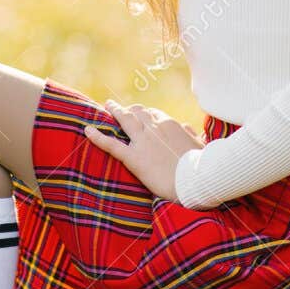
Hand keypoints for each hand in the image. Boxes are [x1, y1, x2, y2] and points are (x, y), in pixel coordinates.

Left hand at [83, 99, 203, 201]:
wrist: (196, 181)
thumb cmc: (201, 166)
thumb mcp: (200, 145)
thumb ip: (191, 134)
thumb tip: (187, 127)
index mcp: (171, 124)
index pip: (153, 113)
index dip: (144, 113)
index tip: (139, 114)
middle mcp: (154, 127)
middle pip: (137, 112)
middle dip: (128, 110)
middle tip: (119, 109)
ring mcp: (143, 142)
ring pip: (124, 120)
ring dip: (114, 112)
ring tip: (106, 107)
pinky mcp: (134, 158)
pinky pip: (112, 144)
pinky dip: (98, 136)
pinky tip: (87, 130)